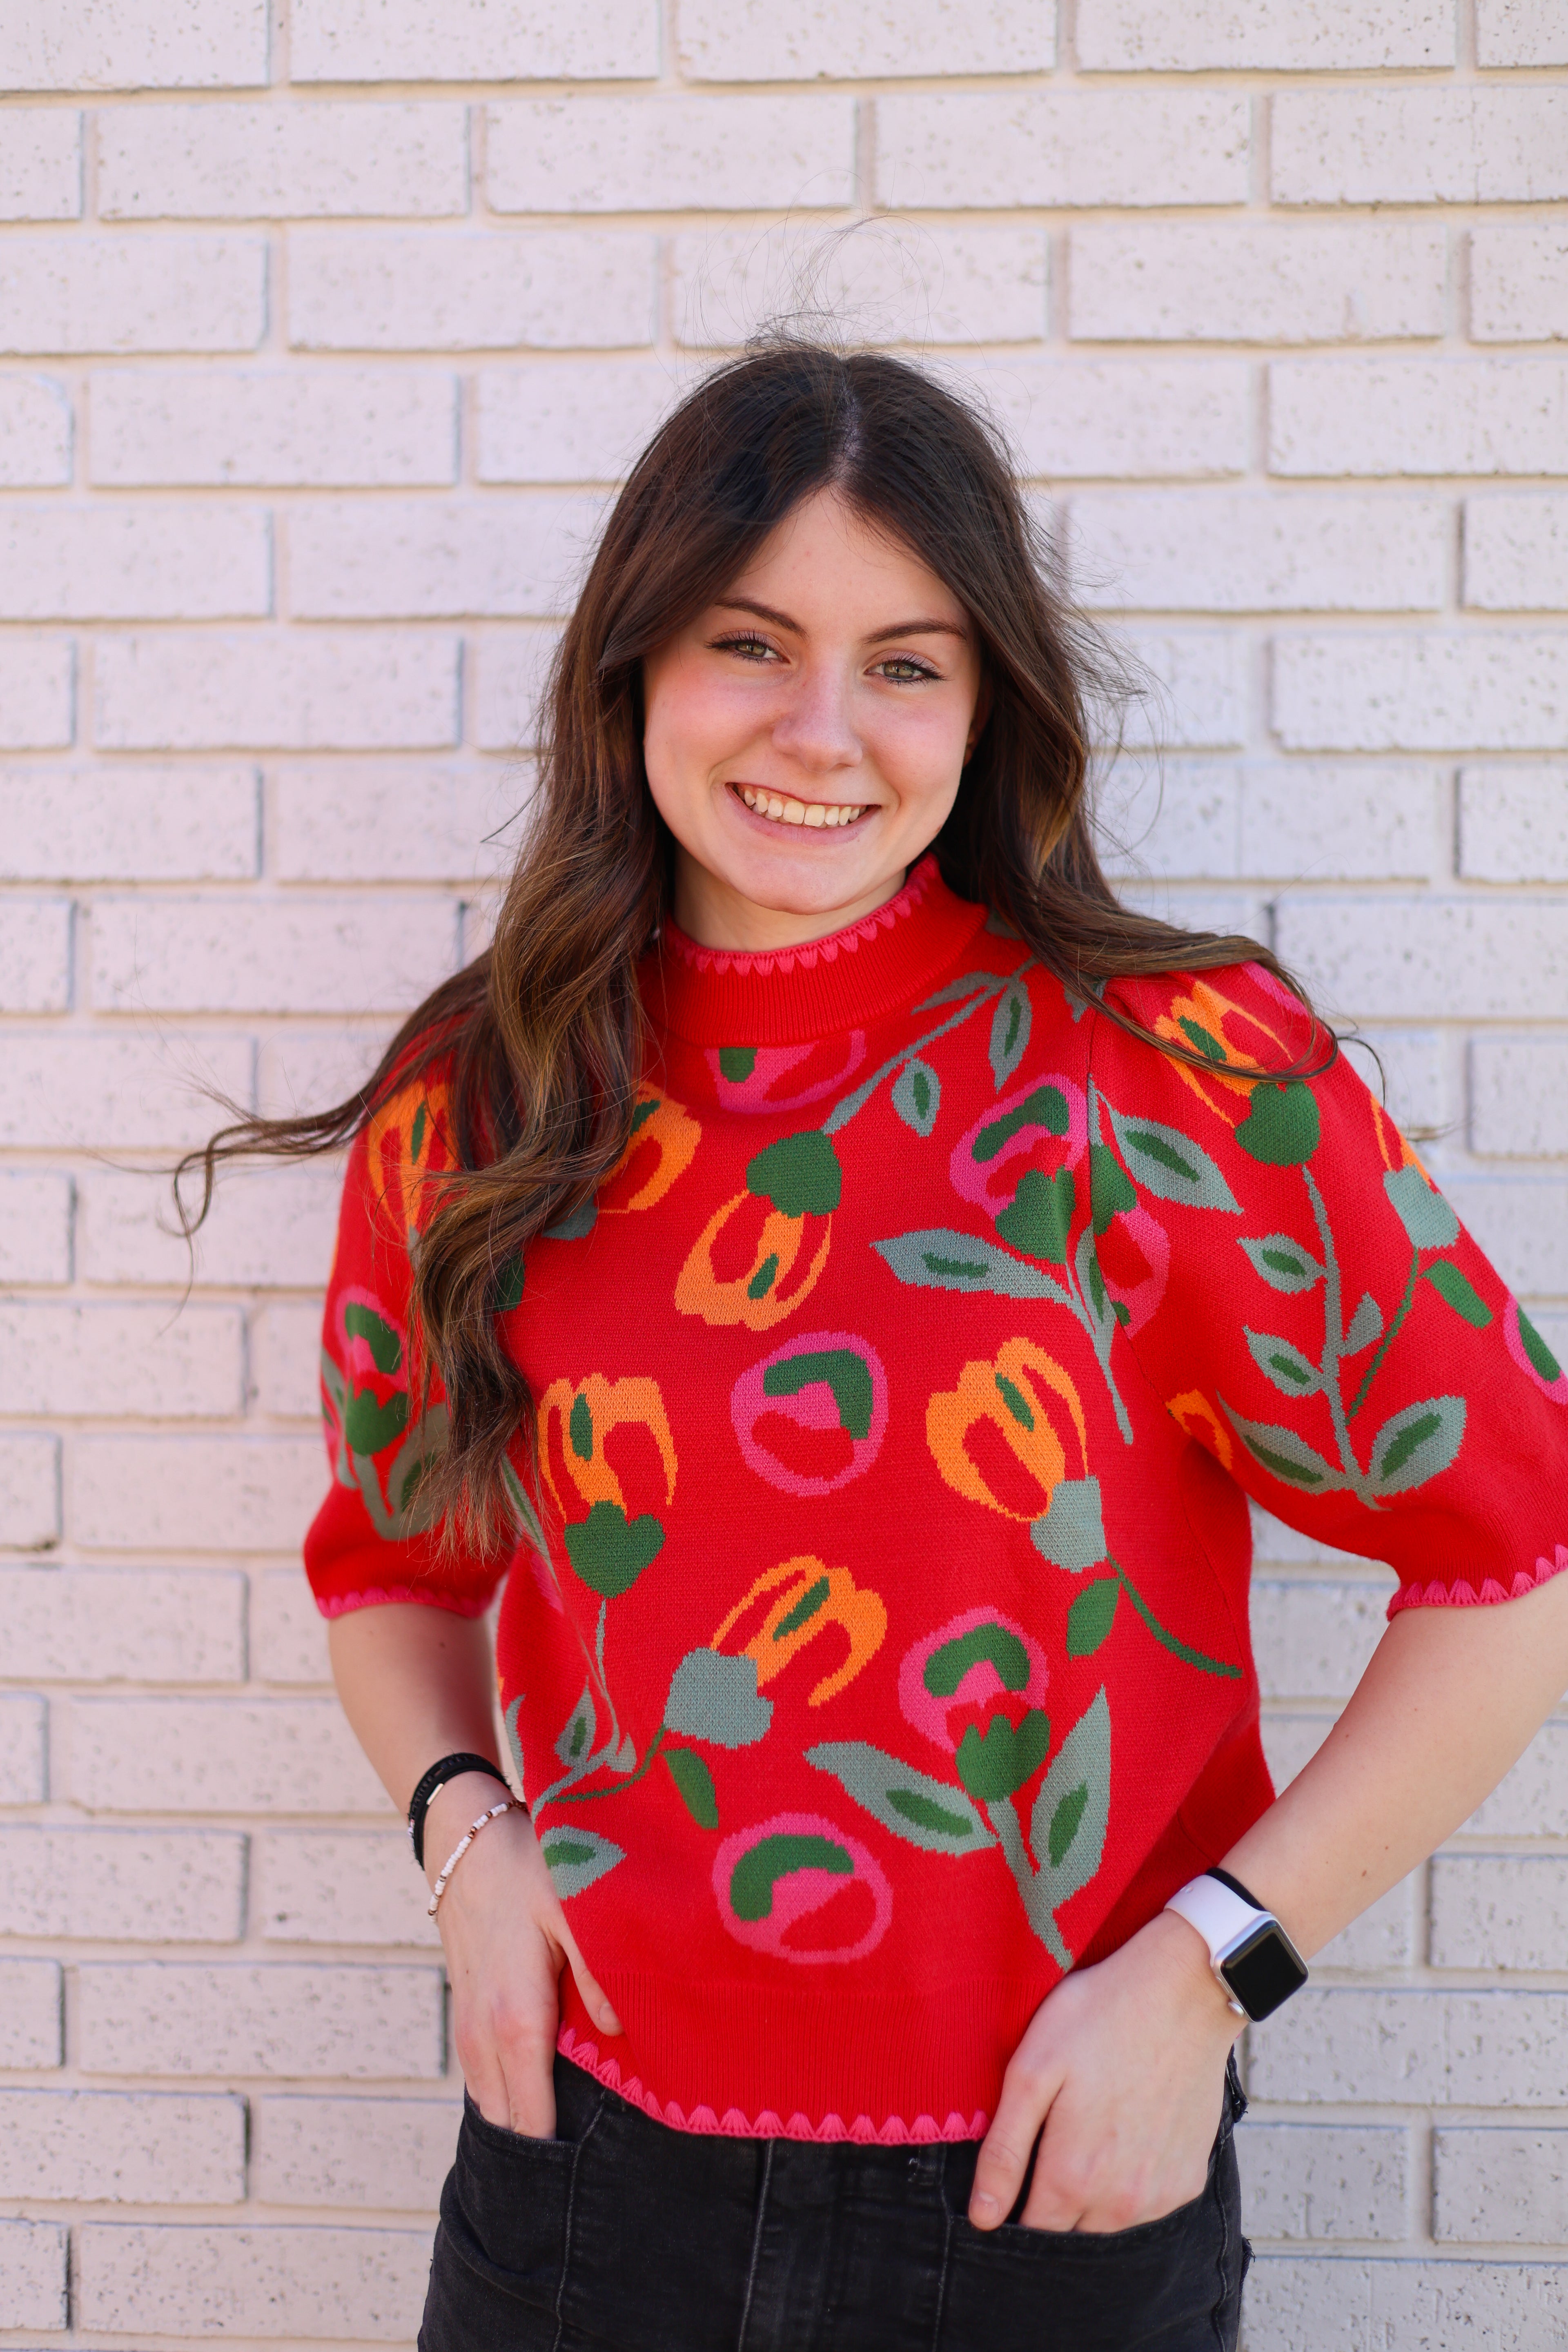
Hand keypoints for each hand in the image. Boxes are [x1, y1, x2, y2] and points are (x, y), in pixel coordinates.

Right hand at [424, 1774, 621, 2137]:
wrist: (463, 1841)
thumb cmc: (525, 1870)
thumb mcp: (575, 1910)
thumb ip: (600, 1974)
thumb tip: (621, 2033)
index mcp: (517, 2019)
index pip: (533, 2117)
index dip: (560, 2154)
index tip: (595, 2177)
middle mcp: (484, 2037)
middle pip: (511, 2123)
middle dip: (545, 2150)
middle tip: (596, 2166)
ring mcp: (468, 2029)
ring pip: (494, 2104)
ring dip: (525, 2122)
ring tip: (574, 2139)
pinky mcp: (465, 2016)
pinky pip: (486, 2078)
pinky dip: (511, 2094)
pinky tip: (545, 2090)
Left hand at [968, 1911, 1238, 2234]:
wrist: (1184, 1992)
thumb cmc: (1100, 2019)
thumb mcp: (1033, 2071)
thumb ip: (1005, 2150)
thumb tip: (983, 2217)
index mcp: (1074, 2177)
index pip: (1031, 2231)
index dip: (1014, 2206)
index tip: (1016, 2166)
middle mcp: (1121, 2202)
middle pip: (1069, 2230)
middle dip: (1052, 2199)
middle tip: (1055, 2134)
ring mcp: (1161, 2195)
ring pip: (1108, 2223)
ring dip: (1092, 2193)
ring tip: (1092, 2127)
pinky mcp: (1190, 2180)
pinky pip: (1147, 2204)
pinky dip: (1131, 2181)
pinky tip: (1127, 2131)